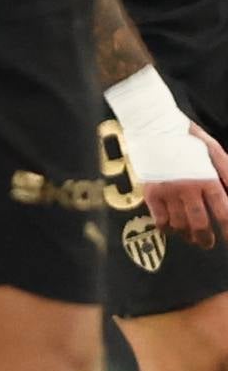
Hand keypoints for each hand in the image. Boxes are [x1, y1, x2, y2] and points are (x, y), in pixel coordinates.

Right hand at [142, 123, 227, 249]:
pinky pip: (160, 220)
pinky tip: (172, 228)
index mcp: (207, 179)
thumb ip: (227, 173)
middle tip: (208, 243)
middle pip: (200, 224)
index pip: (224, 213)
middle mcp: (187, 188)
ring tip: (191, 237)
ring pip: (180, 225)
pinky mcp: (151, 193)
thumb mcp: (213, 151)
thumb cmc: (186, 138)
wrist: (152, 127)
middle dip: (206, 238)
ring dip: (188, 235)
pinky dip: (168, 229)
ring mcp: (167, 192)